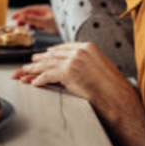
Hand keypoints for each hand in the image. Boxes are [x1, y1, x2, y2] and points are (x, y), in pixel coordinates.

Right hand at [11, 5, 58, 32]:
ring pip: (32, 20)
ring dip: (26, 23)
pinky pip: (36, 24)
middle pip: (29, 14)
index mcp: (43, 9)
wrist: (70, 31)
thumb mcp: (45, 22)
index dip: (20, 13)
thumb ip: (33, 19)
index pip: (28, 9)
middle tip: (15, 25)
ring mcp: (45, 18)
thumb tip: (21, 16)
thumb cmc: (60, 24)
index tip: (13, 18)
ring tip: (20, 28)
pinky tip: (29, 30)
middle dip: (22, 19)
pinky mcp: (47, 25)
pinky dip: (31, 27)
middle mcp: (44, 13)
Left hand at [11, 42, 134, 108]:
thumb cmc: (112, 88)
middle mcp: (79, 50)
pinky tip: (33, 83)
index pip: (64, 48)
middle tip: (29, 64)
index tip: (43, 55)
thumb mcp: (101, 67)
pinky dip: (39, 80)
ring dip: (34, 70)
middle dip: (39, 60)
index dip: (51, 52)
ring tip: (25, 72)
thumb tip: (75, 65)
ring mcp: (73, 60)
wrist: (119, 99)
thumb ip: (87, 62)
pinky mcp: (68, 72)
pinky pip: (48, 75)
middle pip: (53, 55)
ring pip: (48, 64)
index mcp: (88, 47)